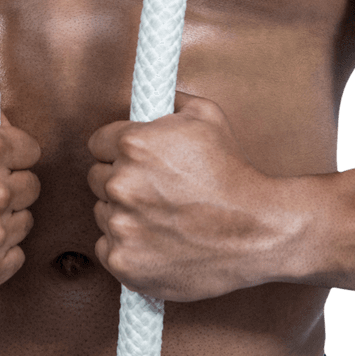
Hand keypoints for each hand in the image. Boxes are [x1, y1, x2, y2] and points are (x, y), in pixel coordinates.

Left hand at [86, 91, 272, 300]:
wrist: (257, 233)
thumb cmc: (234, 174)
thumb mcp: (207, 116)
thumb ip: (169, 101)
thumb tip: (153, 94)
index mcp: (133, 144)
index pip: (98, 143)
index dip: (118, 150)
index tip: (136, 161)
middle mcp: (121, 184)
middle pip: (96, 178)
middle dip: (121, 180)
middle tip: (155, 190)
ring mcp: (121, 226)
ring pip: (102, 213)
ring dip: (123, 213)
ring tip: (163, 217)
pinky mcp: (124, 262)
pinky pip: (107, 247)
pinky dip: (126, 246)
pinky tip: (157, 241)